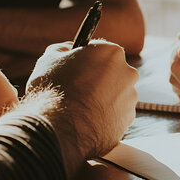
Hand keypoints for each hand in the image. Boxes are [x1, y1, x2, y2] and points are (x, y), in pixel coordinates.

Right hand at [27, 40, 137, 160]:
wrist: (60, 130)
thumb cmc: (53, 91)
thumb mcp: (48, 60)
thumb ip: (62, 49)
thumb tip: (68, 49)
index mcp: (111, 52)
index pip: (100, 51)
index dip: (85, 60)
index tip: (75, 69)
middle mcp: (128, 73)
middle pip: (111, 72)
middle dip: (97, 79)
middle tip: (76, 90)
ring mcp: (131, 97)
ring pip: (115, 94)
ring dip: (101, 98)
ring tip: (79, 108)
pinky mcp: (129, 119)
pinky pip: (116, 113)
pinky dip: (104, 116)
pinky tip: (87, 120)